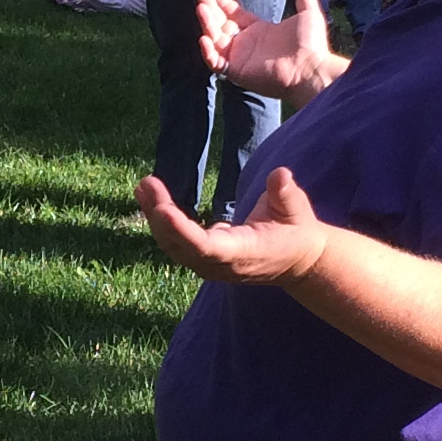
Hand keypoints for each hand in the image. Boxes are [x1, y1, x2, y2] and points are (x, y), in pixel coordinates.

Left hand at [135, 167, 332, 285]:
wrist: (297, 261)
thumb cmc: (296, 231)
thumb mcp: (297, 209)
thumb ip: (286, 194)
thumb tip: (279, 176)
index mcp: (243, 252)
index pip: (206, 247)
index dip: (182, 231)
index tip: (162, 210)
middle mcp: (221, 264)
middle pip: (181, 246)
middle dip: (160, 217)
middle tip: (147, 184)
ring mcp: (210, 265)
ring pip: (174, 246)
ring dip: (154, 217)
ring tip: (143, 186)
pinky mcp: (204, 258)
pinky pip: (176, 242)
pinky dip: (161, 221)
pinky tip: (149, 197)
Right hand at [200, 0, 332, 94]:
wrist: (310, 68)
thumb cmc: (310, 44)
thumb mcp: (307, 14)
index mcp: (259, 30)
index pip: (234, 14)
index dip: (222, 3)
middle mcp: (247, 43)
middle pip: (221, 24)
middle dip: (210, 10)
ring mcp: (240, 58)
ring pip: (215, 40)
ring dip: (206, 24)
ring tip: (201, 8)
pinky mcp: (237, 72)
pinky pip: (216, 62)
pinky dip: (208, 52)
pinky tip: (204, 38)